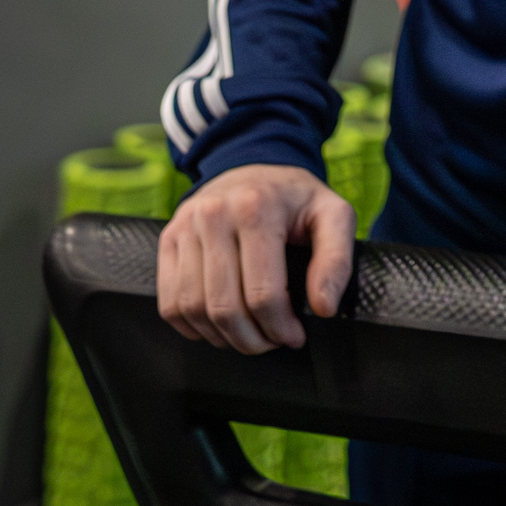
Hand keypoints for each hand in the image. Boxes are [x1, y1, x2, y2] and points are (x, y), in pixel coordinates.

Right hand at [157, 163, 353, 354]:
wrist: (253, 163)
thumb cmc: (295, 199)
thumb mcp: (333, 215)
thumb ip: (336, 260)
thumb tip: (324, 307)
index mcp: (256, 207)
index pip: (263, 295)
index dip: (280, 328)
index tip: (294, 336)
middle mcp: (214, 214)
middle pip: (225, 307)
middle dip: (252, 340)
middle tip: (271, 341)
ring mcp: (186, 225)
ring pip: (194, 309)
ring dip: (222, 338)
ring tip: (247, 335)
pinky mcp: (169, 238)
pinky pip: (170, 302)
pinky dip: (192, 327)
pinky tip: (218, 325)